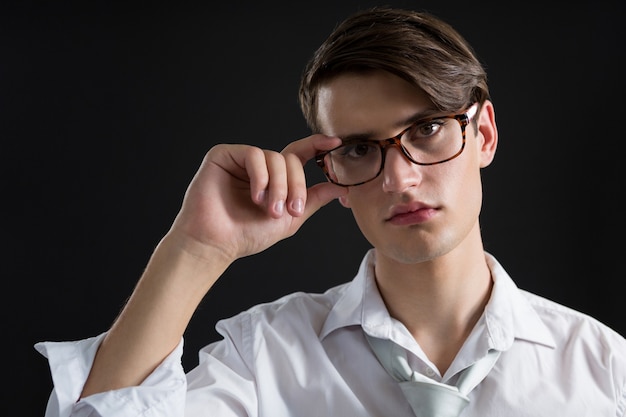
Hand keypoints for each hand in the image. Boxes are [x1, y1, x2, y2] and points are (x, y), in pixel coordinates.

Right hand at [167, 134, 346, 263]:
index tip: (335, 142)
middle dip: (296, 186)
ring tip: (269, 209)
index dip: (317, 145)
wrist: (216, 243)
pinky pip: (253, 155)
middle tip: (291, 210)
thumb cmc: (246, 235)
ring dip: (279, 186)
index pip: (298, 155)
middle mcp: (259, 166)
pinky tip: (256, 196)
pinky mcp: (224, 155)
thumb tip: (341, 187)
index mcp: (274, 178)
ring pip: (275, 157)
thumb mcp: (290, 218)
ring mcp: (241, 159)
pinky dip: (261, 177)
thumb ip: (314, 199)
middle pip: (291, 160)